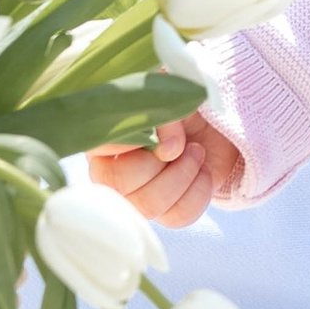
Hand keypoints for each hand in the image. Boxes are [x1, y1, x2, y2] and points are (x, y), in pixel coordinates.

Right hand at [88, 113, 241, 229]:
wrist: (212, 123)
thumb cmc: (181, 101)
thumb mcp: (171, 91)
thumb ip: (162, 110)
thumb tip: (168, 150)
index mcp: (103, 135)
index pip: (97, 146)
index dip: (129, 144)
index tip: (157, 134)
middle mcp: (109, 170)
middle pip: (119, 183)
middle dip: (161, 164)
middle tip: (186, 145)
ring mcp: (134, 195)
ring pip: (147, 206)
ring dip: (183, 176)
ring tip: (196, 153)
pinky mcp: (163, 211)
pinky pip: (176, 218)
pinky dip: (198, 193)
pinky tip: (203, 172)